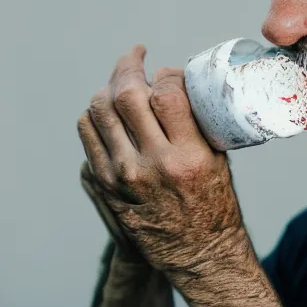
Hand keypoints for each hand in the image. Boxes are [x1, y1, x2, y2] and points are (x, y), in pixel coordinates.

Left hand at [78, 45, 245, 276]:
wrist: (198, 250)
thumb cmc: (214, 202)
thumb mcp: (218, 158)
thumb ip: (195, 120)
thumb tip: (173, 82)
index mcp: (189, 156)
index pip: (166, 94)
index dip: (166, 73)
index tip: (168, 71)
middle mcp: (153, 164)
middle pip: (126, 96)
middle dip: (128, 65)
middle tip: (135, 55)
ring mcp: (124, 176)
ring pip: (99, 111)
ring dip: (109, 86)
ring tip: (121, 80)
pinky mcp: (106, 185)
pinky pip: (88, 135)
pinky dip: (96, 114)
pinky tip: (108, 109)